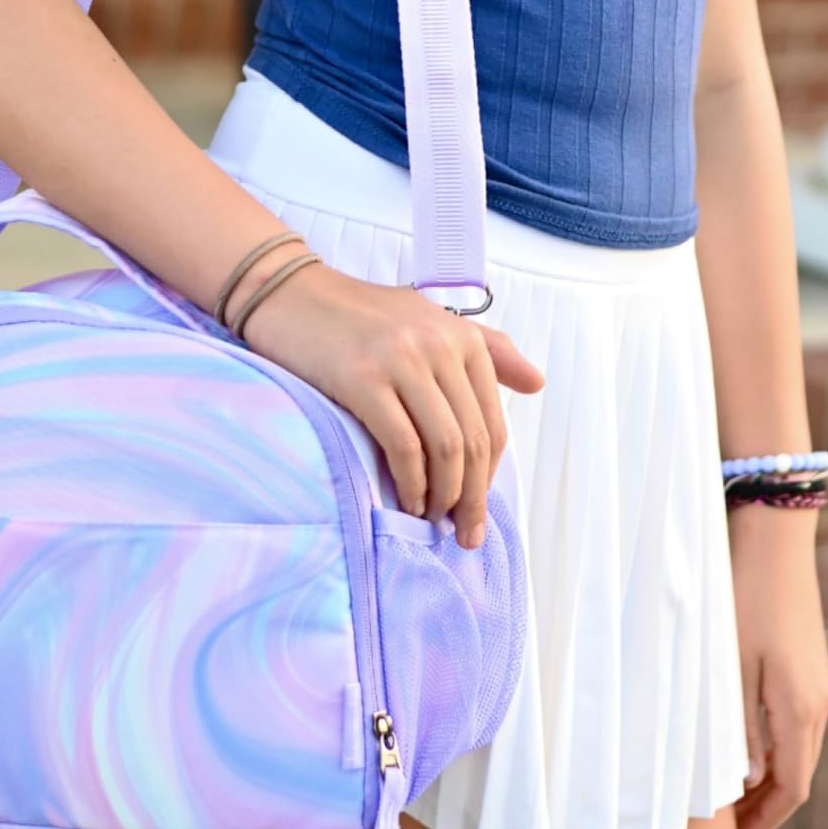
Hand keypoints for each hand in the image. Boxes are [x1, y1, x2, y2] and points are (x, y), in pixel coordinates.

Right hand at [237, 261, 543, 548]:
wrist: (289, 293)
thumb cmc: (358, 315)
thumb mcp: (428, 320)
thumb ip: (486, 349)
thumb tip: (538, 382)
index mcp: (461, 335)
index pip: (492, 422)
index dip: (488, 475)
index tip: (476, 510)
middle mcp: (438, 345)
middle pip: (472, 441)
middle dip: (472, 498)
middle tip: (463, 535)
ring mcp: (401, 360)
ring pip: (444, 448)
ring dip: (444, 496)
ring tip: (433, 520)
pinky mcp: (362, 379)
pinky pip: (402, 446)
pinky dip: (410, 483)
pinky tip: (406, 501)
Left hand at [727, 502, 827, 828]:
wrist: (775, 541)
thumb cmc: (744, 599)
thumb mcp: (731, 667)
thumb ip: (740, 727)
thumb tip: (750, 780)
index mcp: (800, 709)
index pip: (791, 790)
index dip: (763, 823)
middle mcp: (819, 705)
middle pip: (800, 778)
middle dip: (766, 810)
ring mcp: (819, 686)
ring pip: (800, 753)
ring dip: (771, 781)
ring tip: (730, 798)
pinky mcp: (811, 670)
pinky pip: (798, 727)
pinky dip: (776, 751)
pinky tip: (745, 750)